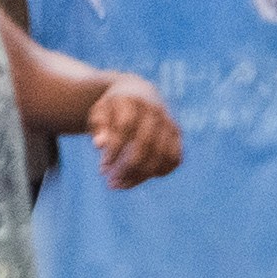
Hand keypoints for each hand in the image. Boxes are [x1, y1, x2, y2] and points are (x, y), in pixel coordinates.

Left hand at [84, 72, 179, 188]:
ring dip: (143, 175)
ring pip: (163, 154)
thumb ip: (99, 127)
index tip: (103, 169)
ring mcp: (169, 122)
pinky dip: (160, 172)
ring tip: (121, 185)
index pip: (125, 128)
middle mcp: (155, 110)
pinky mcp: (178, 134)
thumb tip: (99, 144)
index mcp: (132, 101)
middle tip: (111, 183)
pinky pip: (175, 158)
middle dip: (129, 168)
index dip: (114, 151)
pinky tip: (139, 178)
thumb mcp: (99, 113)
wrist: (138, 92)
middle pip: (146, 143)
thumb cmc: (112, 108)